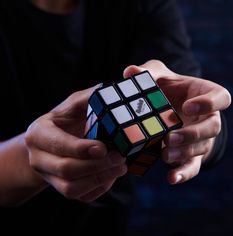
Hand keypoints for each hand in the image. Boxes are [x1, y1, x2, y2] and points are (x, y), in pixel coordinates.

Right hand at [25, 86, 126, 202]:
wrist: (55, 140)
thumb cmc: (67, 119)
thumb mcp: (75, 104)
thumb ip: (90, 96)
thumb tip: (114, 87)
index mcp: (39, 134)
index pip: (58, 145)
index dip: (81, 149)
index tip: (103, 148)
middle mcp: (39, 157)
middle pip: (65, 170)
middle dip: (95, 166)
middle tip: (119, 158)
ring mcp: (49, 176)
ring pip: (71, 189)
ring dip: (99, 179)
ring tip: (120, 168)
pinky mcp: (60, 187)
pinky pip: (79, 196)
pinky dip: (98, 189)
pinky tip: (111, 176)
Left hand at [124, 60, 230, 183]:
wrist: (166, 106)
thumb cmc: (166, 87)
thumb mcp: (157, 75)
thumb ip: (147, 72)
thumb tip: (129, 72)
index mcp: (204, 95)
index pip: (220, 97)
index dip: (209, 103)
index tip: (189, 106)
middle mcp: (207, 118)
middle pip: (212, 128)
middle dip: (192, 134)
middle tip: (171, 138)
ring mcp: (200, 138)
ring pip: (200, 148)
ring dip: (183, 153)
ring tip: (164, 155)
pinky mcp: (191, 154)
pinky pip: (192, 166)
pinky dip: (183, 173)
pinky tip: (171, 178)